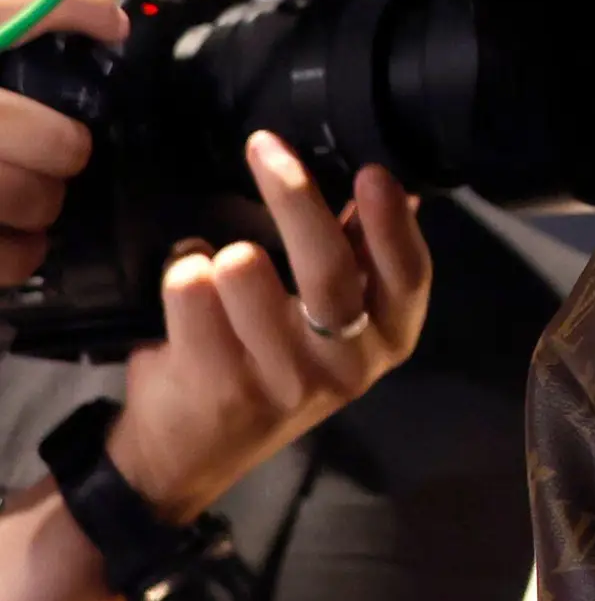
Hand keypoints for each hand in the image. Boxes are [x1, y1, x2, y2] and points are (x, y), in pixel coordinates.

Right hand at [0, 0, 126, 286]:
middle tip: (57, 146)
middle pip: (52, 136)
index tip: (110, 26)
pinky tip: (13, 236)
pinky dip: (19, 250)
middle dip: (65, 147)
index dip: (84, 10)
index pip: (25, 1)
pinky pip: (3, 252)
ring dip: (43, 202)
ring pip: (31, 198)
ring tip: (27, 192)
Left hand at [107, 133, 431, 523]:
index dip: (393, 223)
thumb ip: (360, 258)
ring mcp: (281, 381)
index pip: (408, 278)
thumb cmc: (268, 367)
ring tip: (214, 260)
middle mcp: (345, 367)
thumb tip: (393, 187)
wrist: (192, 451)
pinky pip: (189, 293)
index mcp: (386, 342)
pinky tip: (185, 283)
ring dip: (220, 252)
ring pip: (246, 274)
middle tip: (266, 148)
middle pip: (330, 272)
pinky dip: (180, 272)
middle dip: (296, 199)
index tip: (373, 172)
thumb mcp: (332, 323)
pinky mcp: (217, 385)